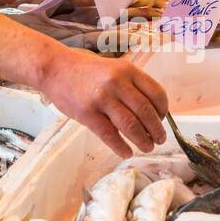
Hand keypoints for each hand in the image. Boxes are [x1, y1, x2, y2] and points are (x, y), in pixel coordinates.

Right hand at [41, 50, 167, 158]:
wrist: (55, 69)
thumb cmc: (86, 71)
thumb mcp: (113, 68)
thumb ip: (131, 85)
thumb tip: (151, 111)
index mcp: (127, 70)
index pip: (156, 93)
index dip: (163, 110)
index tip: (162, 120)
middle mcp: (117, 83)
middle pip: (146, 112)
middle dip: (156, 130)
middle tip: (160, 139)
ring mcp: (102, 99)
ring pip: (131, 126)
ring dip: (143, 140)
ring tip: (147, 147)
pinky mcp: (87, 114)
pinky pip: (110, 135)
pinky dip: (121, 147)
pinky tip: (127, 152)